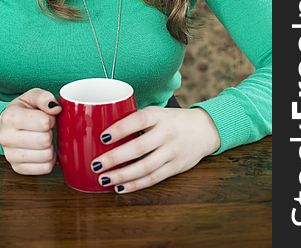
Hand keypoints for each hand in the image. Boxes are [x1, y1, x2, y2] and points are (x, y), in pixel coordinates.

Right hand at [0, 88, 61, 174]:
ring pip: (46, 156)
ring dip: (51, 147)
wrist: (5, 125)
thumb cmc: (22, 110)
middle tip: (45, 129)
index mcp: (10, 118)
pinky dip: (49, 160)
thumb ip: (44, 97)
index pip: (44, 123)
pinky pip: (45, 168)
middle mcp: (7, 138)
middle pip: (45, 140)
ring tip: (43, 139)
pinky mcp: (18, 168)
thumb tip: (56, 108)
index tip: (46, 117)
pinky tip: (43, 150)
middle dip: (50, 133)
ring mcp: (11, 156)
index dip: (50, 119)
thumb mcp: (31, 96)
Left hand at [91, 107, 220, 192]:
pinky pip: (154, 178)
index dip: (121, 128)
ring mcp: (173, 151)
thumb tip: (103, 129)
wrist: (204, 129)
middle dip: (116, 158)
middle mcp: (167, 132)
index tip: (102, 137)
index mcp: (159, 115)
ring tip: (104, 179)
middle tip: (96, 164)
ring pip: (145, 167)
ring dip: (123, 175)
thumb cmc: (172, 120)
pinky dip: (136, 184)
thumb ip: (136, 120)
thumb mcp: (157, 112)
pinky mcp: (176, 167)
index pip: (139, 120)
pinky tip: (120, 187)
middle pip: (139, 147)